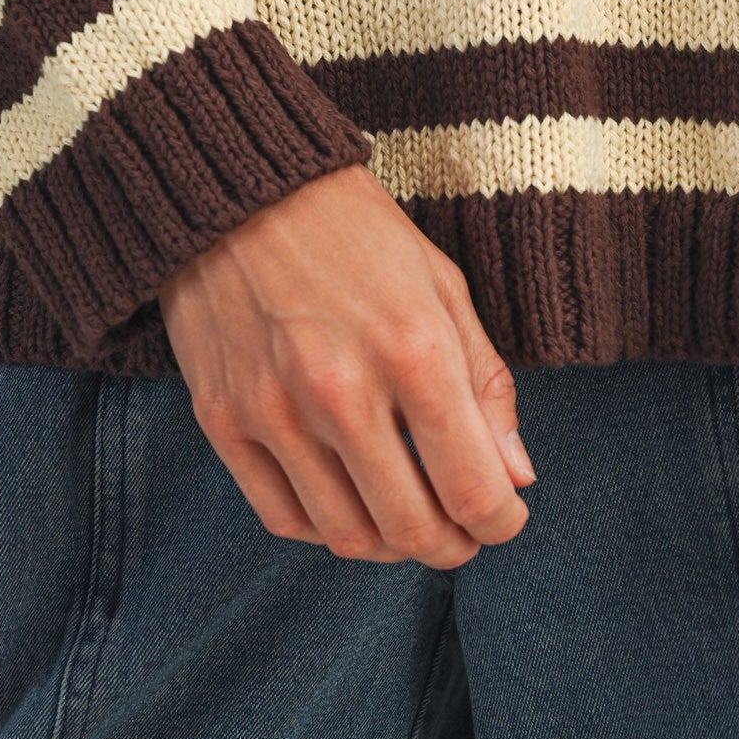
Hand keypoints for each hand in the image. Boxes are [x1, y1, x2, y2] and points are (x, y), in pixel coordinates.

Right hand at [156, 164, 535, 568]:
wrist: (238, 191)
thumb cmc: (355, 235)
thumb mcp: (443, 288)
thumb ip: (486, 387)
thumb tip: (515, 478)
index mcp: (413, 350)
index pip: (473, 490)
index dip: (501, 523)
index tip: (504, 517)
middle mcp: (341, 391)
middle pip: (412, 529)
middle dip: (452, 547)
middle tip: (462, 534)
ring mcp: (274, 412)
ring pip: (348, 537)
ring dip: (392, 547)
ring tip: (408, 522)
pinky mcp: (223, 421)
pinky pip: (283, 518)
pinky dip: (326, 531)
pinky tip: (348, 506)